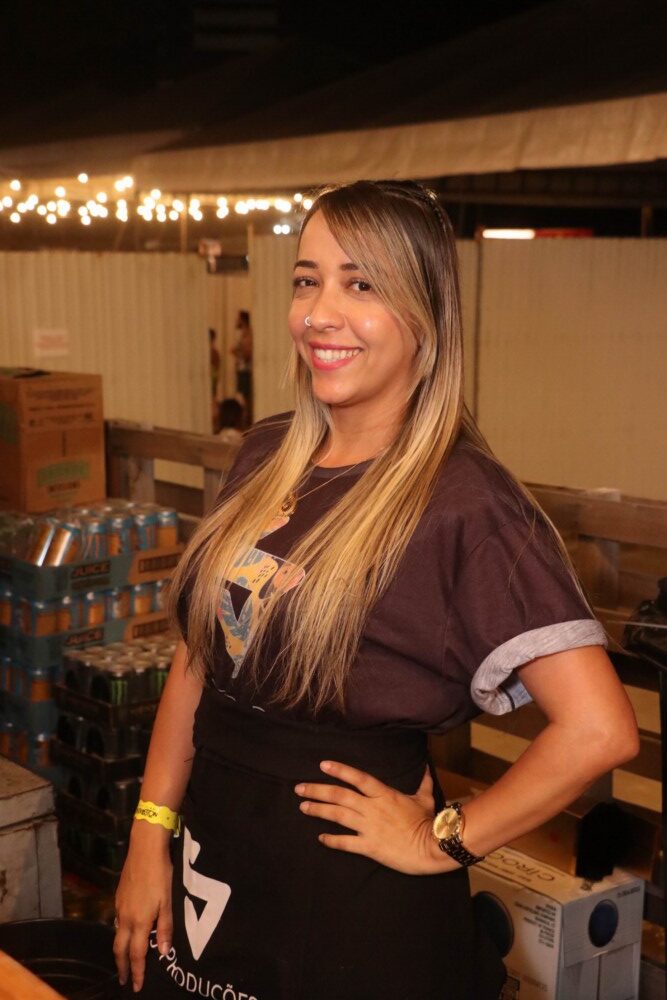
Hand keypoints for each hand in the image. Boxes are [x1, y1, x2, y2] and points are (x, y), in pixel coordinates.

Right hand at [113, 825, 172, 992]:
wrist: (144, 849)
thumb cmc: (160, 874)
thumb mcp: (168, 901)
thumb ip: (165, 927)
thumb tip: (163, 952)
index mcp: (139, 921)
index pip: (135, 954)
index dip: (136, 972)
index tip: (136, 986)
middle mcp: (125, 917)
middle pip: (119, 949)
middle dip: (121, 966)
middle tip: (123, 980)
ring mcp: (119, 906)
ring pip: (116, 935)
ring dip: (120, 950)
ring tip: (125, 960)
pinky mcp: (118, 896)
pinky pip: (117, 921)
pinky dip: (120, 933)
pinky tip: (126, 931)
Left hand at [294, 760, 455, 874]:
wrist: (432, 846)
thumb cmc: (428, 821)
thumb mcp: (425, 798)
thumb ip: (422, 782)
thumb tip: (426, 767)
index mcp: (384, 794)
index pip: (357, 778)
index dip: (339, 770)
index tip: (322, 765)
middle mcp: (372, 808)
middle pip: (339, 795)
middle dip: (317, 790)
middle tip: (299, 788)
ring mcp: (369, 827)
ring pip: (338, 816)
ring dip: (318, 810)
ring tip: (303, 807)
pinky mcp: (369, 846)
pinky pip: (345, 842)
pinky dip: (331, 840)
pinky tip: (320, 838)